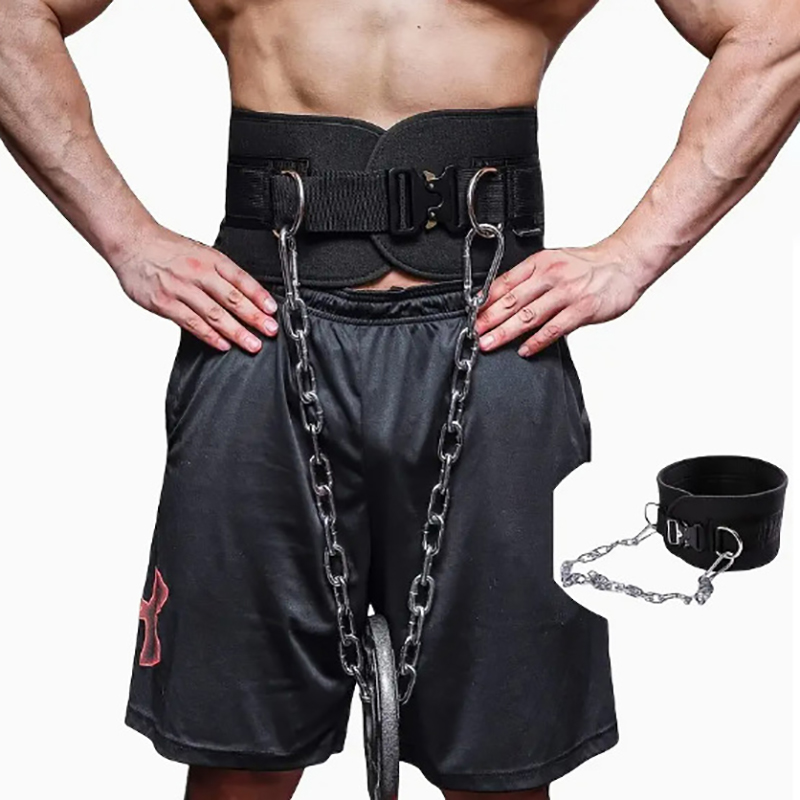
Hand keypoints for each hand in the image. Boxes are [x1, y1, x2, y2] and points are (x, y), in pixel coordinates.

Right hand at [112, 224, 278, 352]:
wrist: (132, 243)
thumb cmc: (167, 249)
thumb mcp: (200, 252)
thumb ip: (221, 273)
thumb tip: (246, 295)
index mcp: (211, 259)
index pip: (241, 279)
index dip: (259, 296)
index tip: (272, 310)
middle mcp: (198, 272)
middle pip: (232, 298)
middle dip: (254, 317)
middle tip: (270, 331)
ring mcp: (181, 288)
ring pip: (214, 314)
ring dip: (236, 331)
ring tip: (252, 344)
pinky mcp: (164, 302)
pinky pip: (191, 322)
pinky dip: (209, 335)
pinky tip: (223, 344)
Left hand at [475, 239, 645, 355]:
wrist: (624, 262)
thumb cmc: (588, 265)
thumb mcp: (554, 261)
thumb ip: (529, 278)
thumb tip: (500, 295)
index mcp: (540, 263)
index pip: (505, 282)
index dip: (486, 301)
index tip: (472, 315)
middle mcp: (551, 276)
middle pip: (512, 301)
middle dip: (489, 319)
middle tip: (475, 333)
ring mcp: (567, 293)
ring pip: (529, 316)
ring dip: (506, 332)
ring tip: (490, 343)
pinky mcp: (582, 309)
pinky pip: (554, 328)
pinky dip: (537, 341)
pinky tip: (524, 349)